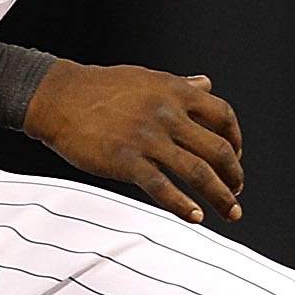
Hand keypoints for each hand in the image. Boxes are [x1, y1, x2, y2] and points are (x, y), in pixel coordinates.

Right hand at [24, 62, 245, 224]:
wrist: (57, 96)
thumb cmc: (101, 87)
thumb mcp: (147, 78)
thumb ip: (181, 85)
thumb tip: (206, 84)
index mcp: (176, 92)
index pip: (224, 117)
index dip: (236, 141)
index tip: (235, 158)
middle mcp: (168, 114)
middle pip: (218, 150)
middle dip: (234, 176)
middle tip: (235, 192)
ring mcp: (148, 138)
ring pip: (198, 173)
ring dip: (220, 196)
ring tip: (229, 211)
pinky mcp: (126, 160)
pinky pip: (163, 187)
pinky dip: (183, 205)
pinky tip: (194, 216)